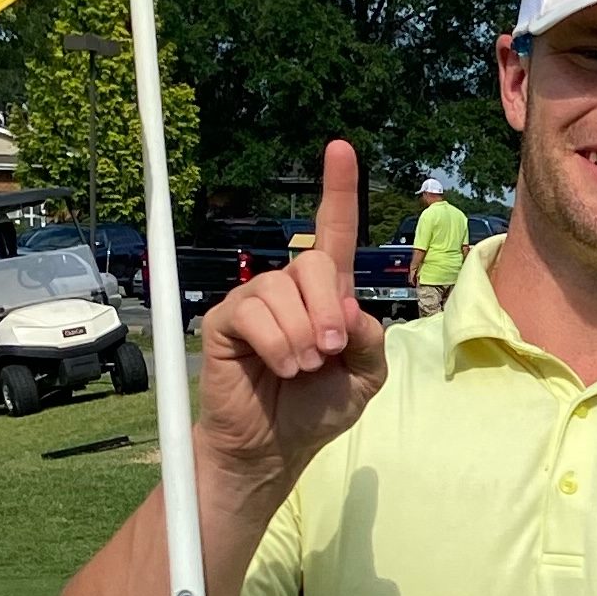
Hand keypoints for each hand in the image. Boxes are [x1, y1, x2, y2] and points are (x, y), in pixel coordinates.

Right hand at [193, 139, 385, 496]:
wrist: (277, 448)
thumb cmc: (317, 410)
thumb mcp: (365, 376)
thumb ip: (369, 338)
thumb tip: (347, 307)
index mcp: (327, 295)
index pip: (334, 233)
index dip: (338, 190)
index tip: (340, 148)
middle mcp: (290, 289)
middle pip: (314, 262)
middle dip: (329, 312)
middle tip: (329, 353)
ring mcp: (256, 301)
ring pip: (284, 291)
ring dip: (303, 337)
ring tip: (302, 368)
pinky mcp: (227, 320)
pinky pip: (255, 312)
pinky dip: (277, 344)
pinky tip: (282, 367)